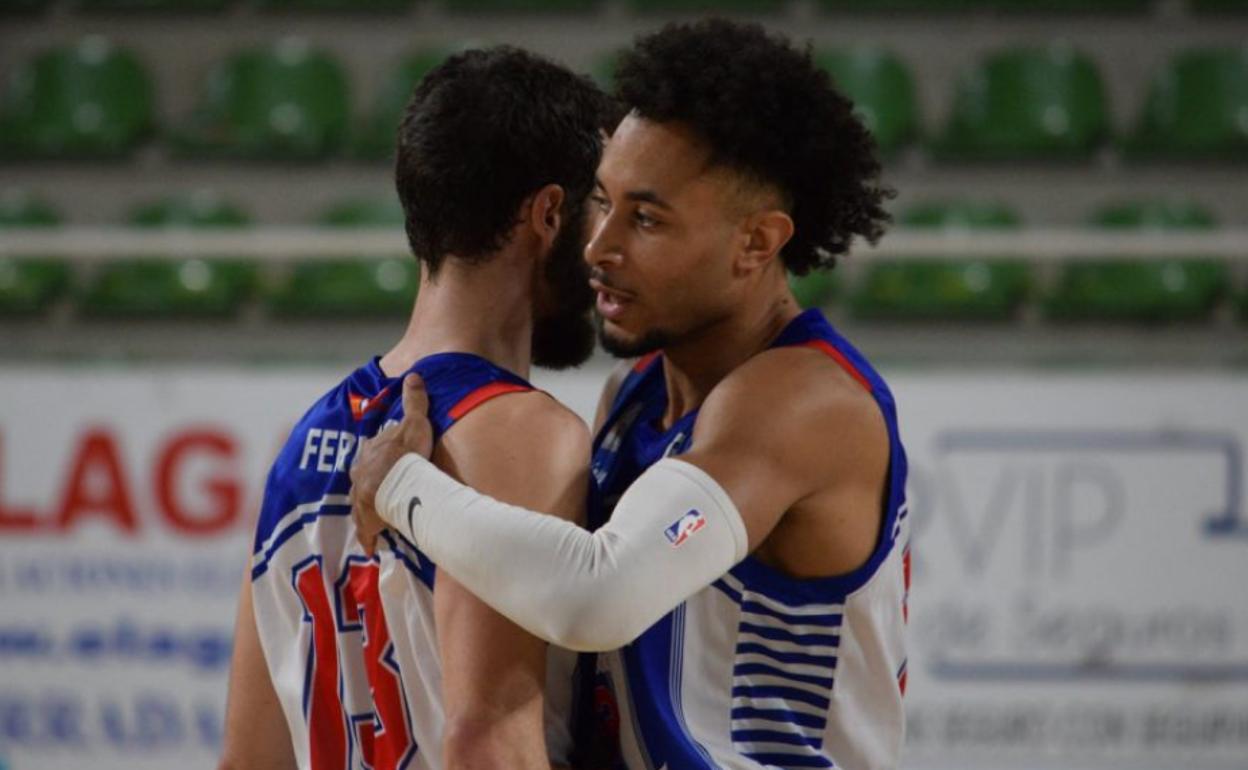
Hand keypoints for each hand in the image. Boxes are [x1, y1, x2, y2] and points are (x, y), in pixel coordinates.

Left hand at [350, 374, 433, 554]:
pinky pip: (366, 531)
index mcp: (368, 454)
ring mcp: (360, 499)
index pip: (369, 456)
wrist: (398, 481)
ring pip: (361, 507)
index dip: (378, 461)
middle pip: (361, 481)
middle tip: (380, 495)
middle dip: (368, 488)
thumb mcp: (415, 421)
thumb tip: (413, 375)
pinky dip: (369, 538)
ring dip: (367, 514)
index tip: (385, 466)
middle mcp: (359, 476)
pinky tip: (371, 547)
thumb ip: (414, 400)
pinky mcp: (366, 520)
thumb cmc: (406, 452)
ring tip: (376, 522)